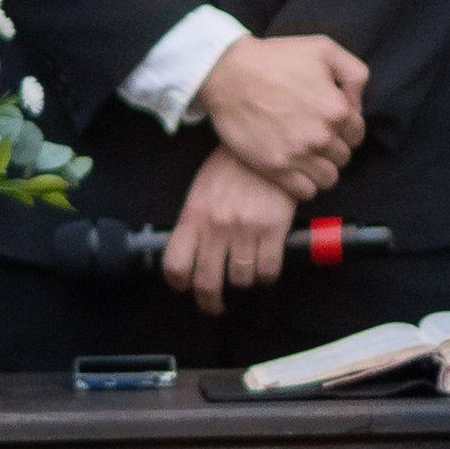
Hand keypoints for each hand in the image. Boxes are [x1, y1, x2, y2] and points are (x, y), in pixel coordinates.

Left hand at [162, 149, 299, 315]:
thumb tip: (192, 251)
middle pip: (206, 283)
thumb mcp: (203, 188)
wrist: (268, 142)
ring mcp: (245, 230)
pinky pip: (268, 271)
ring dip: (243, 284)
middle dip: (210, 302)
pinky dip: (266, 278)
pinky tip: (265, 271)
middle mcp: (216, 227)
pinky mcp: (273, 229)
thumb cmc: (234, 165)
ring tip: (245, 276)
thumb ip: (196, 220)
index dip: (178, 283)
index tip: (186, 287)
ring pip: (240, 280)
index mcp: (194, 215)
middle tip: (215, 306)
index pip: (175, 264)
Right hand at [196, 32, 368, 196]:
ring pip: (328, 178)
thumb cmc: (274, 58)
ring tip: (307, 157)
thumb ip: (353, 73)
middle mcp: (321, 135)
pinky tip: (295, 170)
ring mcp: (298, 154)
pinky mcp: (276, 168)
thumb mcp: (323, 48)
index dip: (345, 129)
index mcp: (336, 109)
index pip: (357, 135)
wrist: (228, 73)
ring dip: (321, 169)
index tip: (329, 125)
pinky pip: (306, 192)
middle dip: (333, 148)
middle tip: (314, 138)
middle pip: (343, 157)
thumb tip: (358, 103)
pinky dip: (305, 185)